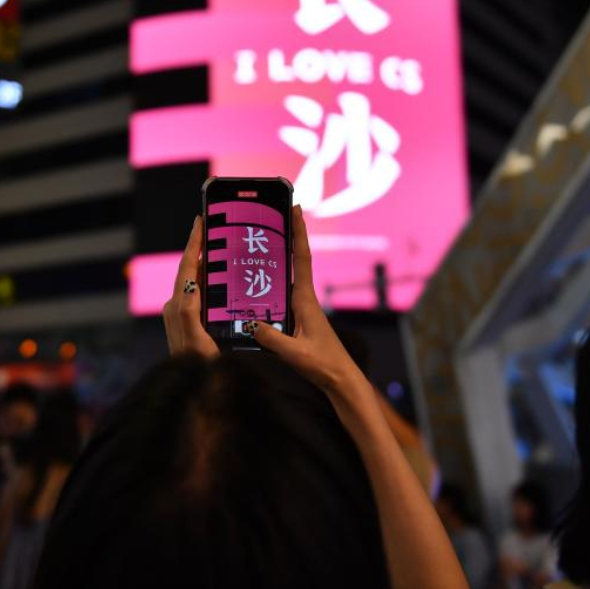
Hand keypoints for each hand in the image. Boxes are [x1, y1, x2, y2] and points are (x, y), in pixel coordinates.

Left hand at [162, 216, 219, 359]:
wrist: (195, 388)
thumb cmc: (198, 366)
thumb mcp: (196, 340)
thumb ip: (189, 313)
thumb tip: (190, 284)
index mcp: (178, 306)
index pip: (187, 266)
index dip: (194, 242)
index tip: (200, 221)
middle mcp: (177, 307)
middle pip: (190, 269)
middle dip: (201, 247)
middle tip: (215, 227)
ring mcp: (183, 314)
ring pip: (196, 280)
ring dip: (207, 262)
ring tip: (222, 246)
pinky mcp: (191, 321)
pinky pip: (200, 292)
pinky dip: (211, 279)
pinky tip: (224, 279)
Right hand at [249, 206, 364, 394]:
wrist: (340, 380)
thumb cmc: (323, 366)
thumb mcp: (295, 353)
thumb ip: (272, 339)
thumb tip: (249, 323)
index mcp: (305, 300)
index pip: (301, 258)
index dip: (298, 232)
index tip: (295, 208)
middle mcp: (303, 299)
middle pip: (294, 260)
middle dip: (286, 236)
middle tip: (271, 215)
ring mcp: (301, 309)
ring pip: (286, 276)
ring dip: (276, 258)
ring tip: (257, 241)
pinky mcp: (297, 320)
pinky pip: (280, 294)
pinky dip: (270, 283)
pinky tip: (254, 285)